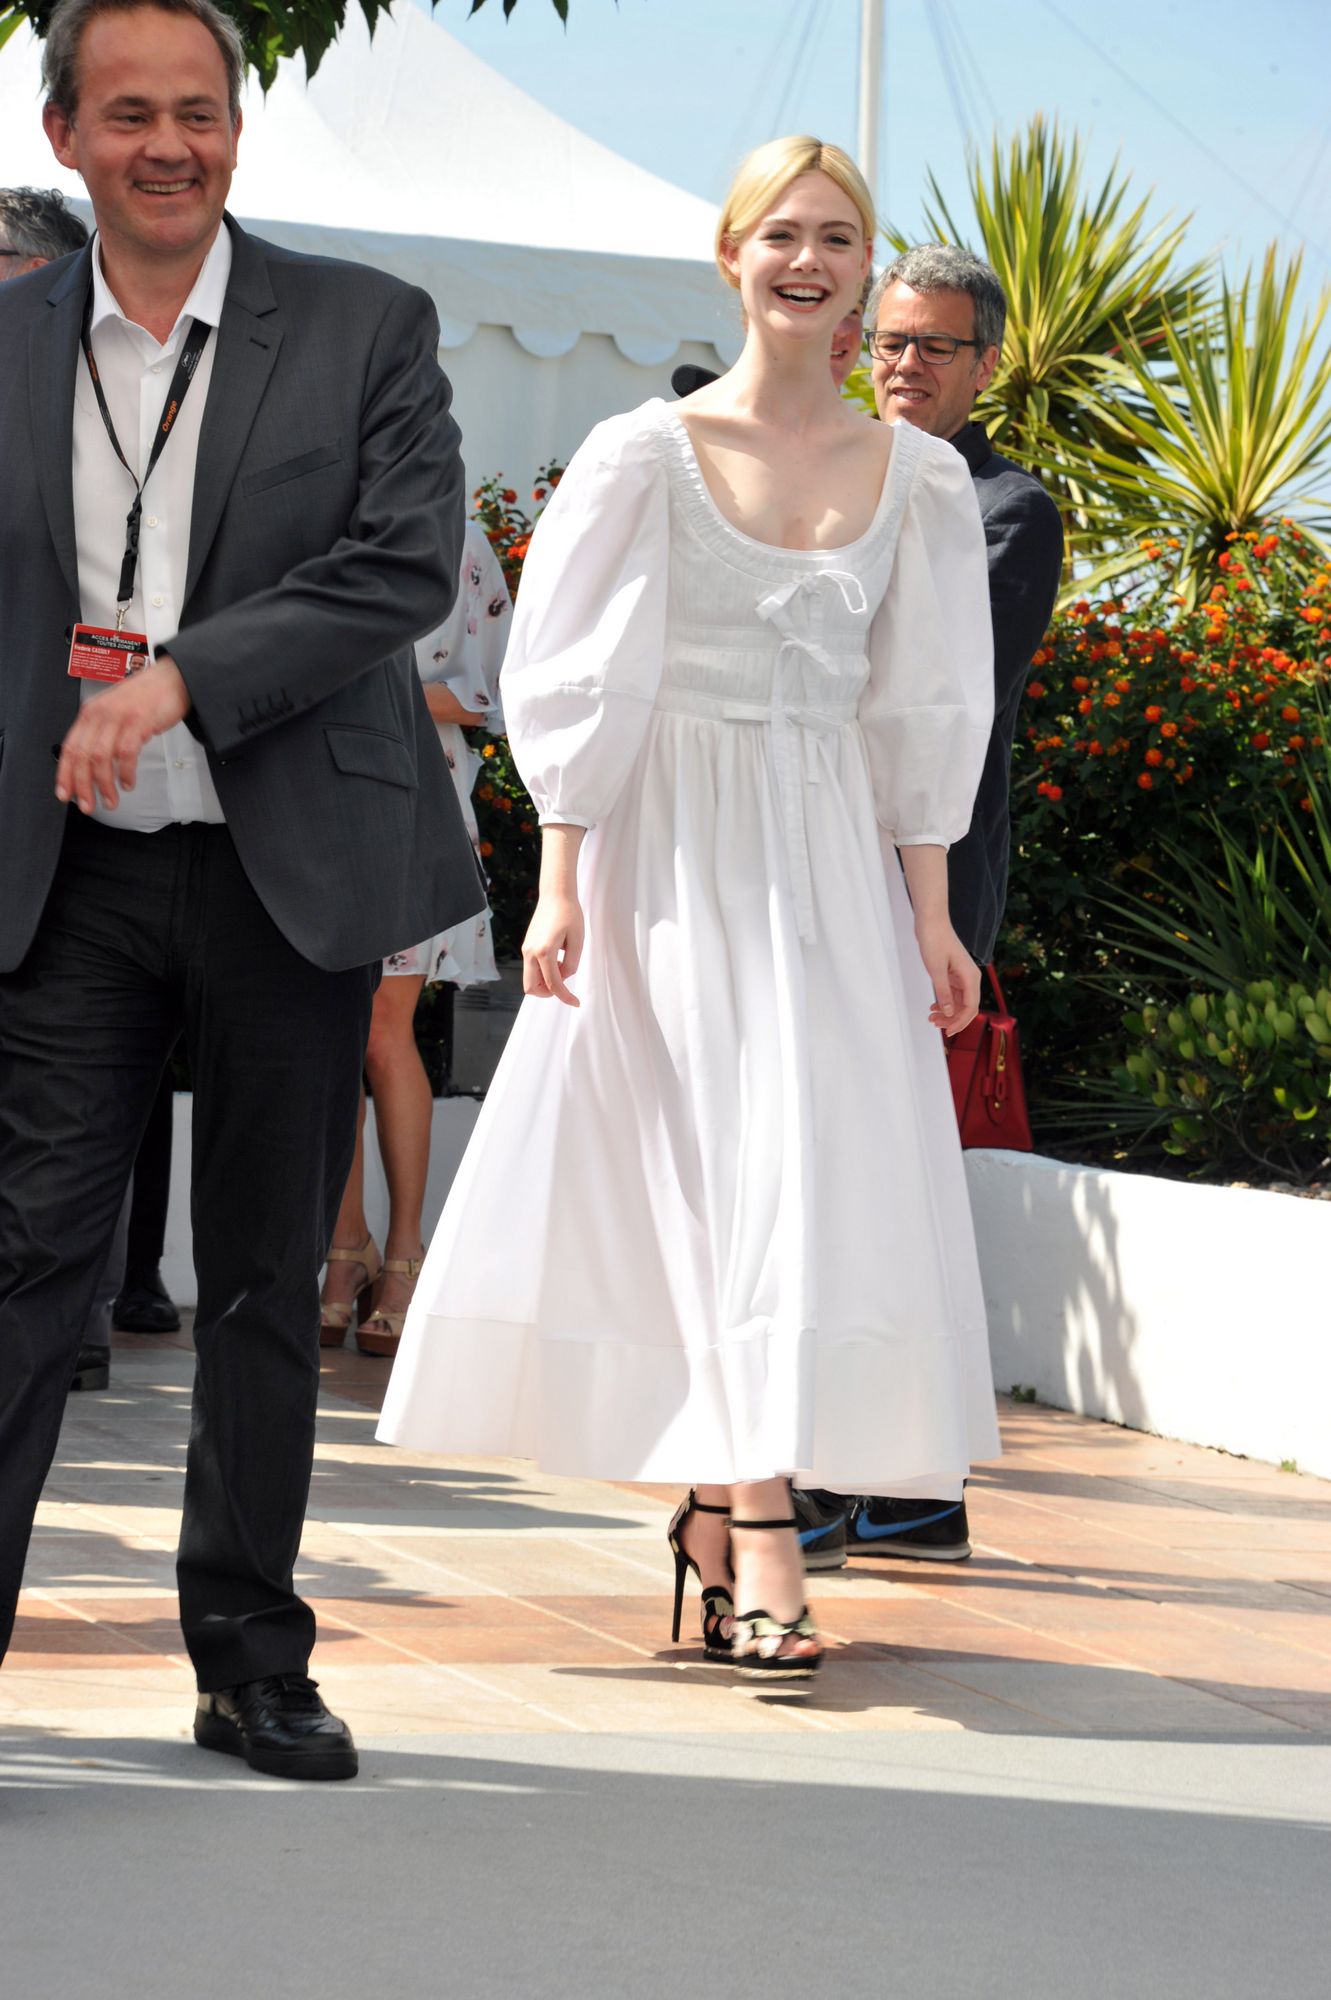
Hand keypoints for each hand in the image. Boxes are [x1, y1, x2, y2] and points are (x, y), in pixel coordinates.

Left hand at [56, 655, 190, 813]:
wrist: (172, 679)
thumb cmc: (146, 697)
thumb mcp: (115, 712)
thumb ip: (102, 732)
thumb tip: (91, 763)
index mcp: (90, 712)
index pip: (70, 747)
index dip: (65, 774)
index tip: (65, 794)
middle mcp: (100, 713)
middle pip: (83, 756)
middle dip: (83, 786)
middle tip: (89, 805)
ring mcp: (119, 717)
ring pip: (101, 757)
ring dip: (105, 784)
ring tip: (112, 799)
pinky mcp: (138, 720)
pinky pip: (126, 752)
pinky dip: (125, 772)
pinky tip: (128, 782)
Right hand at [521, 891, 583, 1006]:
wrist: (555, 894)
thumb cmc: (569, 914)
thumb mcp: (577, 940)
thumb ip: (571, 963)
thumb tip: (564, 976)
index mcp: (544, 952)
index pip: (553, 984)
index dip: (565, 997)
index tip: (576, 1003)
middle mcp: (531, 952)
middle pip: (531, 988)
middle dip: (548, 993)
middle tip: (564, 986)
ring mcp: (526, 949)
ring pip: (529, 979)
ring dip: (545, 981)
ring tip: (563, 965)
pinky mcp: (527, 945)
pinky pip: (532, 968)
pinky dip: (543, 972)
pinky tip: (557, 959)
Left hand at [915, 917, 979, 1036]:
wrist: (932, 921)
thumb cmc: (935, 940)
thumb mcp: (936, 970)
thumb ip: (943, 992)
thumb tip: (949, 1013)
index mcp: (970, 977)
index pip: (971, 1007)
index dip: (960, 1022)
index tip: (947, 1032)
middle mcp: (970, 977)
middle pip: (966, 1007)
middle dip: (952, 1019)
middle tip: (934, 1025)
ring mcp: (962, 975)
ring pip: (959, 1001)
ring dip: (947, 1012)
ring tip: (931, 1017)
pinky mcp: (954, 972)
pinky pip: (953, 993)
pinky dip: (944, 1002)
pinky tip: (934, 1007)